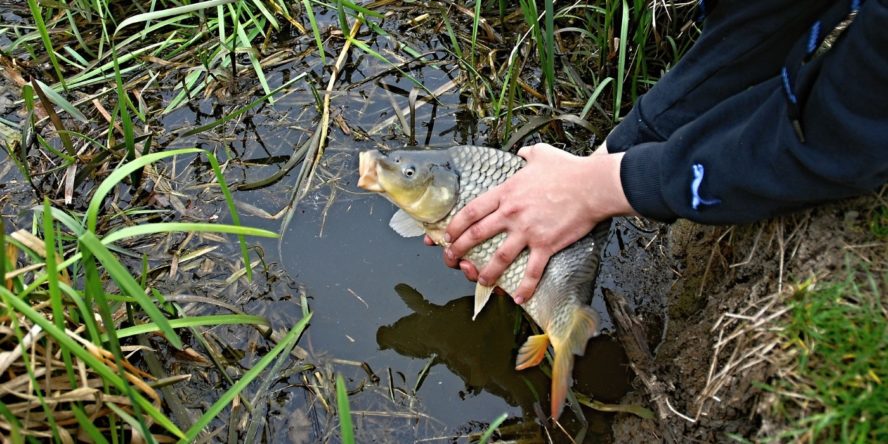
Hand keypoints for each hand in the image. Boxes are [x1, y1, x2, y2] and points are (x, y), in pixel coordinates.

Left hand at [443, 143, 635, 303]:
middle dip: (458, 250)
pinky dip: (524, 288)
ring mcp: (527, 231)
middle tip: (452, 260)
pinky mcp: (546, 245)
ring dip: (485, 273)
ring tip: (480, 281)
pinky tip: (518, 298)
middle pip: (476, 235)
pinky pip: (531, 271)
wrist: (592, 185)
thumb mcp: (541, 154)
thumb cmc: (569, 169)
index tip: (447, 235)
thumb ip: (526, 154)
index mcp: (506, 193)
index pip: (471, 211)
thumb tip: (522, 153)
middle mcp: (511, 213)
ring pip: (498, 258)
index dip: (455, 225)